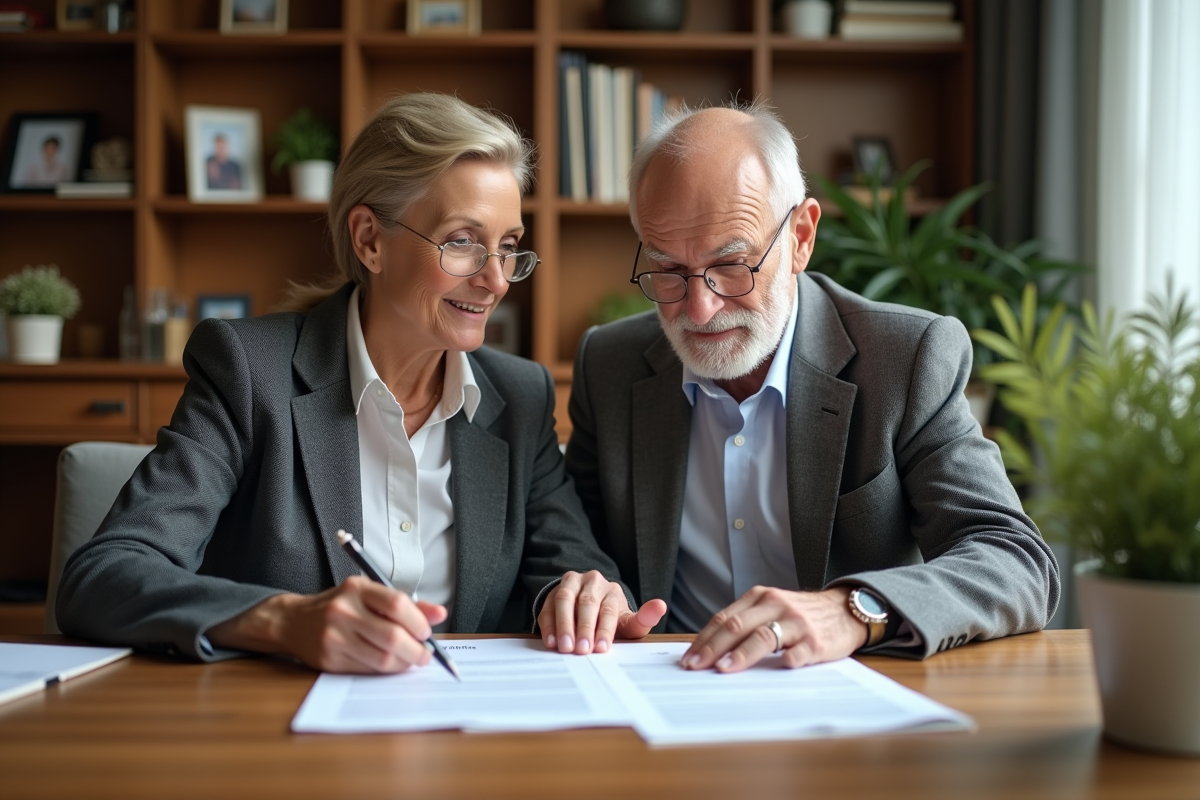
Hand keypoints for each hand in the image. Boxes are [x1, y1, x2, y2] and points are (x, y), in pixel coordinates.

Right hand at [207, 575, 447, 673]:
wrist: (292, 621)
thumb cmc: (340, 605)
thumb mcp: (369, 594)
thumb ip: (406, 604)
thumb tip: (440, 614)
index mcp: (357, 588)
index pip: (396, 604)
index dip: (418, 622)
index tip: (427, 632)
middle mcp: (343, 611)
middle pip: (392, 637)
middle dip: (416, 651)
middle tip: (425, 655)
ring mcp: (334, 637)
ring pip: (381, 659)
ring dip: (403, 664)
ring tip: (410, 661)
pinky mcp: (329, 659)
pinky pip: (367, 670)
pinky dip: (385, 671)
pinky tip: (390, 665)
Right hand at [538, 570, 667, 654]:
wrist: (586, 606)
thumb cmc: (609, 619)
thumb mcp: (626, 621)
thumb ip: (643, 619)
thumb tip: (661, 606)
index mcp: (611, 590)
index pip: (608, 609)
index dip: (604, 630)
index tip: (601, 649)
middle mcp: (591, 582)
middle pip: (587, 603)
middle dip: (584, 628)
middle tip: (581, 650)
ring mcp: (570, 584)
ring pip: (565, 600)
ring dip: (564, 625)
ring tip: (564, 648)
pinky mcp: (552, 592)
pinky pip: (548, 607)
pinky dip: (549, 625)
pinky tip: (551, 642)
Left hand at [681, 586, 866, 672]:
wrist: (844, 610)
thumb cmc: (799, 615)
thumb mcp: (771, 608)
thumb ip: (745, 623)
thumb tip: (709, 649)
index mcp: (761, 597)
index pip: (725, 618)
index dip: (704, 639)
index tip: (688, 658)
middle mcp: (777, 605)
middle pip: (738, 626)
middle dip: (713, 648)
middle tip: (696, 666)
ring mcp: (797, 623)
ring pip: (764, 636)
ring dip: (741, 654)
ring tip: (724, 669)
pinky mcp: (817, 641)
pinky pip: (799, 652)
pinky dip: (787, 660)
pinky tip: (777, 669)